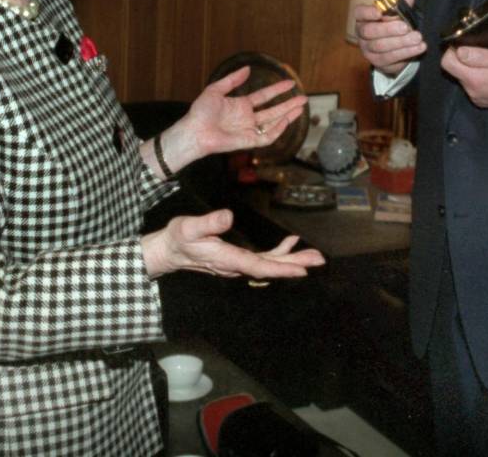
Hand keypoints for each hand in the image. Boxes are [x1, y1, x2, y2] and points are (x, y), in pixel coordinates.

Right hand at [141, 209, 325, 279]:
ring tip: (313, 255)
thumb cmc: (177, 238)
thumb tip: (228, 217)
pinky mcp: (237, 258)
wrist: (168, 251)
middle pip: (270, 267)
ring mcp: (238, 264)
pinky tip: (291, 242)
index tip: (302, 270)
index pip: (259, 266)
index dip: (281, 267)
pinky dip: (278, 252)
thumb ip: (208, 223)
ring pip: (270, 263)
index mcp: (227, 259)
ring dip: (291, 259)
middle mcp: (235, 266)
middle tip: (319, 260)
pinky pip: (263, 258)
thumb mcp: (188, 227)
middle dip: (295, 264)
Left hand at [172, 65, 306, 163]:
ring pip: (274, 123)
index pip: (264, 96)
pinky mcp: (248, 141)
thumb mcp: (215, 90)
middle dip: (289, 104)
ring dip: (288, 115)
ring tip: (301, 107)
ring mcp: (249, 130)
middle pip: (273, 110)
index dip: (277, 90)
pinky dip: (277, 129)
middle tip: (303, 98)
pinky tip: (285, 119)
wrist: (194, 130)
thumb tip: (248, 69)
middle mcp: (247, 118)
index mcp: (241, 106)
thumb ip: (232, 80)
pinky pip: (267, 137)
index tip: (290, 82)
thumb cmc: (200, 112)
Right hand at [353, 0, 425, 74]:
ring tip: (417, 37)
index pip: (360, 12)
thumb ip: (402, 4)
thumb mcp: (399, 13)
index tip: (378, 12)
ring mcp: (367, 49)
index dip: (367, 12)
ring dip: (401, 42)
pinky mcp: (377, 62)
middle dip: (389, 29)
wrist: (396, 48)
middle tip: (406, 27)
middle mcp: (362, 33)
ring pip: (381, 46)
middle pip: (369, 31)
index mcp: (364, 17)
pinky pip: (390, 57)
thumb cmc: (394, 25)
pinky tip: (418, 47)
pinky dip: (406, 52)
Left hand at [441, 45, 487, 112]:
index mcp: (474, 80)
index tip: (465, 44)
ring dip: (472, 68)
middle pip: (455, 71)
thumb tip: (457, 51)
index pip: (447, 64)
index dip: (452, 51)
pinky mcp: (485, 101)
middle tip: (483, 50)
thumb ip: (477, 56)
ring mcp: (478, 98)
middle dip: (464, 59)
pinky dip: (479, 76)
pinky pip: (474, 85)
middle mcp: (472, 92)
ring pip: (465, 77)